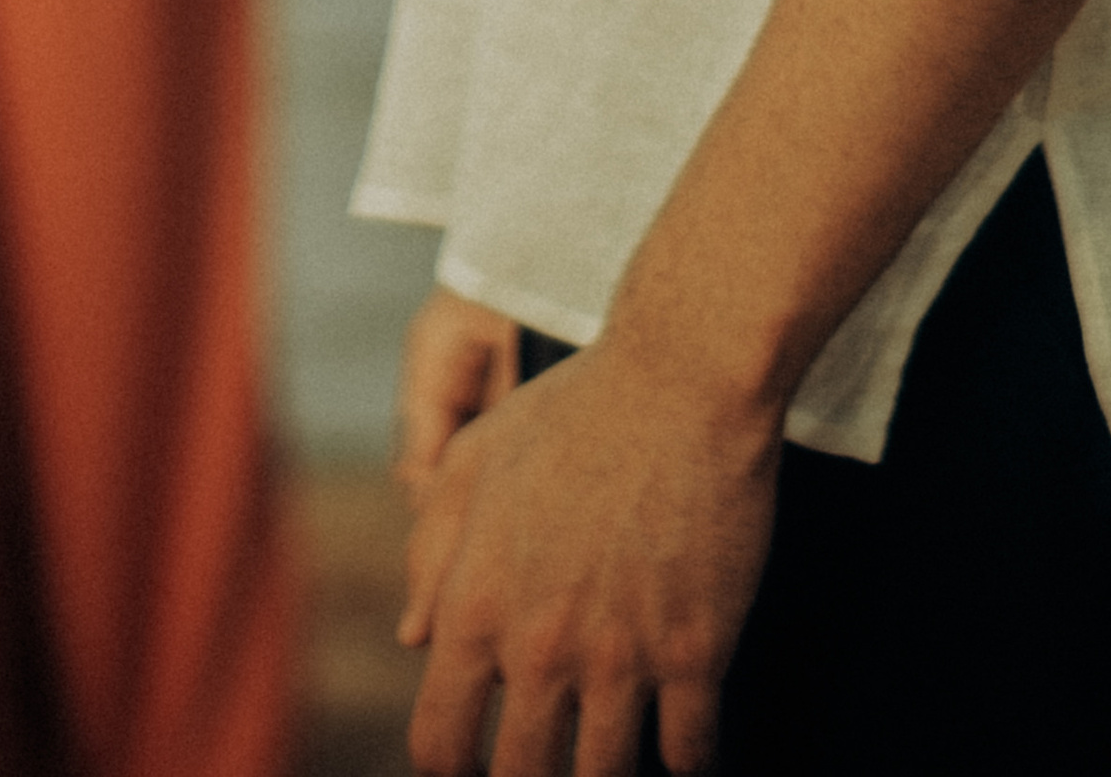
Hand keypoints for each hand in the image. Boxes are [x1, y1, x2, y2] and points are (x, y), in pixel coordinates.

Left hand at [398, 326, 777, 776]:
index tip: (472, 770)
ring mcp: (621, 653)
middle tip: (550, 763)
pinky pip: (691, 754)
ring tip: (615, 754)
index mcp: (476, 605)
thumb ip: (432, 556)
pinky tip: (684, 741)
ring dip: (607, 776)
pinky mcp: (696, 649)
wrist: (680, 374)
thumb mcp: (472, 462)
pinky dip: (688, 761)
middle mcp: (540, 645)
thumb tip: (414, 638)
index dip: (450, 773)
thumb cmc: (571, 410)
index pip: (439, 744)